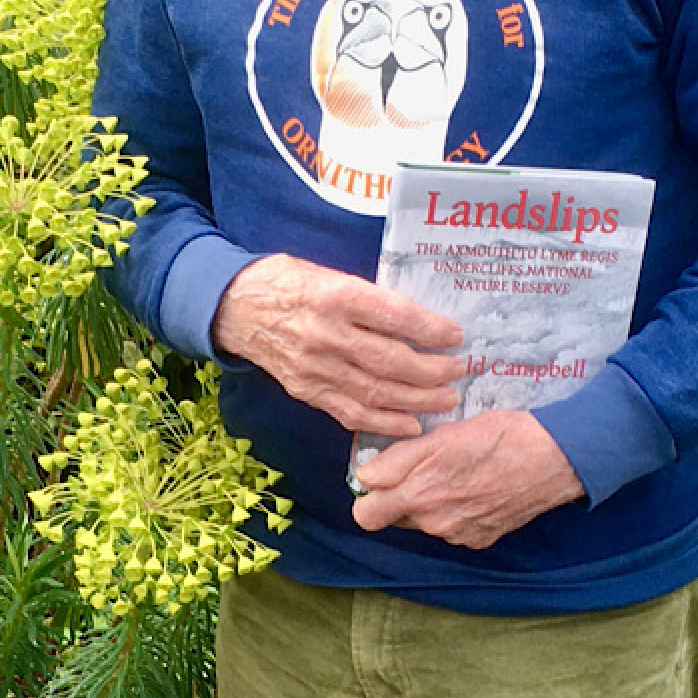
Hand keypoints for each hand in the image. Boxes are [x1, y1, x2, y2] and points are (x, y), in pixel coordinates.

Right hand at [211, 255, 464, 434]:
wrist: (237, 307)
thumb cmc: (290, 281)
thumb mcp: (331, 273)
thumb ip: (369, 297)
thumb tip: (418, 318)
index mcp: (336, 296)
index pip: (394, 316)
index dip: (430, 328)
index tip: (456, 335)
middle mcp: (326, 334)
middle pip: (389, 360)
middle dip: (432, 370)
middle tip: (460, 370)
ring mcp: (315, 367)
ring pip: (375, 391)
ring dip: (417, 400)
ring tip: (447, 399)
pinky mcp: (307, 390)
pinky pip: (350, 411)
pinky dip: (384, 421)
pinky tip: (411, 424)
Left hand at [351, 410, 583, 548]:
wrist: (552, 458)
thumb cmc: (497, 436)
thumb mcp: (444, 435)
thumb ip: (399, 459)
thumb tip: (366, 476)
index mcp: (418, 494)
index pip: (366, 514)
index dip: (370, 492)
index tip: (383, 473)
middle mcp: (434, 522)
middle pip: (394, 517)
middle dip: (399, 496)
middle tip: (421, 469)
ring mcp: (458, 535)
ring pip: (425, 521)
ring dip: (430, 502)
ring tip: (455, 472)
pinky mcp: (480, 540)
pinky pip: (452, 529)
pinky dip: (456, 512)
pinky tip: (475, 487)